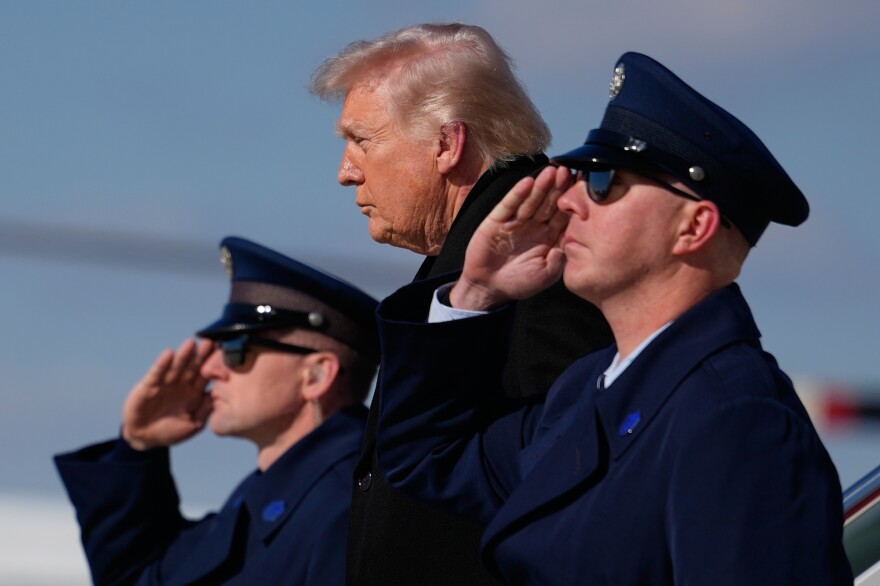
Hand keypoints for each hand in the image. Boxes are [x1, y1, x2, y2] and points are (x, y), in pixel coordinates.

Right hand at [122, 338, 214, 449]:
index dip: (215, 366)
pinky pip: (157, 373)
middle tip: (210, 342)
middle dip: (201, 355)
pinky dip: (162, 364)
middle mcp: (182, 384)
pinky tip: (169, 354)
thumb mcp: (193, 424)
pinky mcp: (149, 385)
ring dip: (184, 355)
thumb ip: (205, 411)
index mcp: (195, 392)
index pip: (207, 376)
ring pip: (177, 367)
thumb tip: (221, 397)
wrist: (145, 438)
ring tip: (191, 343)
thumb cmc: (172, 431)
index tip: (225, 355)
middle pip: (193, 367)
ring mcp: (166, 383)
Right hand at [451, 165, 571, 309]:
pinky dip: (517, 194)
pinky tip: (527, 182)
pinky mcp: (497, 221)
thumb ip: (559, 258)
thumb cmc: (519, 283)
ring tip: (551, 172)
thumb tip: (571, 240)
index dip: (572, 202)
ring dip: (541, 186)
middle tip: (568, 171)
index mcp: (549, 237)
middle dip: (558, 188)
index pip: (563, 215)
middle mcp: (534, 226)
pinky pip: (509, 205)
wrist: (488, 288)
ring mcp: (516, 222)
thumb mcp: (546, 274)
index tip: (583, 187)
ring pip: (531, 201)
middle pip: (549, 203)